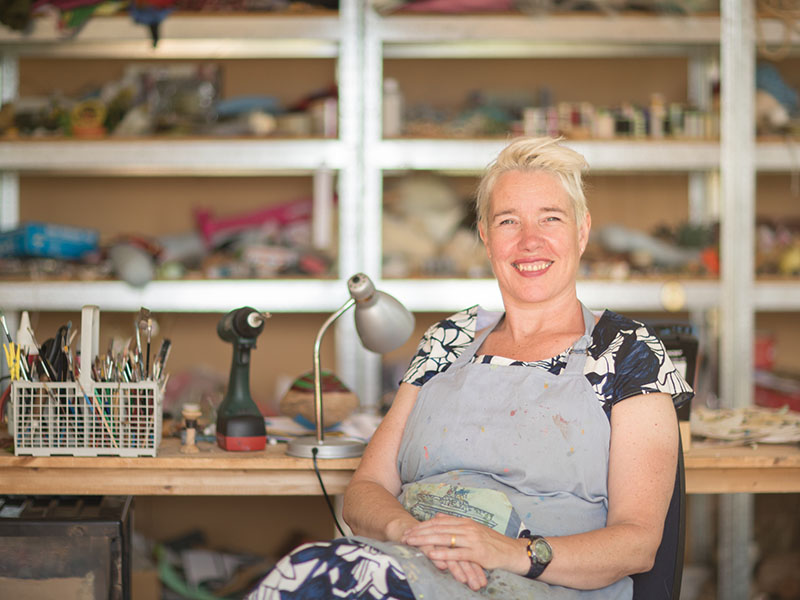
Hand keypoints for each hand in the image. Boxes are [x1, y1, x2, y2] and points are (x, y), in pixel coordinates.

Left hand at [401, 514, 527, 589]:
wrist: (513, 552)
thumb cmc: (492, 543)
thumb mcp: (473, 530)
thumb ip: (456, 524)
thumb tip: (438, 517)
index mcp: (465, 522)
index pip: (439, 521)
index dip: (422, 525)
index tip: (409, 529)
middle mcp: (467, 528)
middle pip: (438, 528)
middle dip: (419, 532)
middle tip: (404, 536)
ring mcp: (472, 539)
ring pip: (444, 538)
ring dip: (425, 540)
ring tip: (411, 542)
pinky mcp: (477, 553)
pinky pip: (457, 553)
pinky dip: (443, 553)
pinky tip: (431, 554)